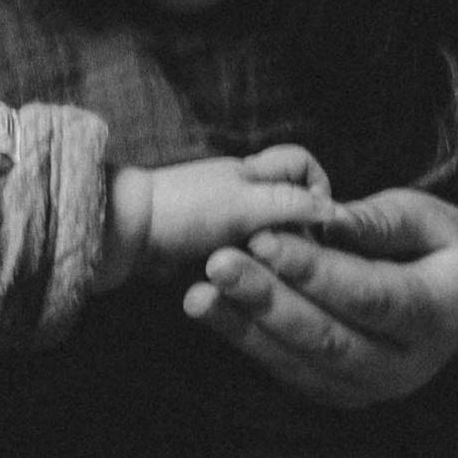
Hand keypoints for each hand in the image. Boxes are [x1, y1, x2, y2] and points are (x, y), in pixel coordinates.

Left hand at [102, 143, 332, 286]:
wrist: (122, 238)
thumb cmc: (183, 210)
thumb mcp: (246, 204)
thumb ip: (292, 204)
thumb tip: (336, 215)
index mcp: (257, 173)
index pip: (305, 167)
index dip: (319, 190)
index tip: (320, 225)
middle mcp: (245, 196)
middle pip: (292, 213)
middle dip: (296, 239)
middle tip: (291, 262)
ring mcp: (227, 226)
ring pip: (271, 245)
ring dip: (272, 264)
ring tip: (266, 280)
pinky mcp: (211, 255)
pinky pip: (245, 266)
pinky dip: (248, 277)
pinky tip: (245, 289)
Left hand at [180, 188, 457, 406]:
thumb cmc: (444, 248)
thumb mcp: (429, 218)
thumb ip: (378, 221)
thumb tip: (326, 218)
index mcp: (437, 314)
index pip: (367, 296)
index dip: (313, 270)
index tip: (263, 238)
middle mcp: (408, 365)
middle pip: (328, 338)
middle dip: (268, 300)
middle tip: (218, 264)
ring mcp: (375, 388)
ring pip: (303, 363)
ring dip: (245, 328)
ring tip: (198, 293)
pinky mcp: (344, 394)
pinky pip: (290, 373)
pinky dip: (248, 343)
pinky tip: (212, 313)